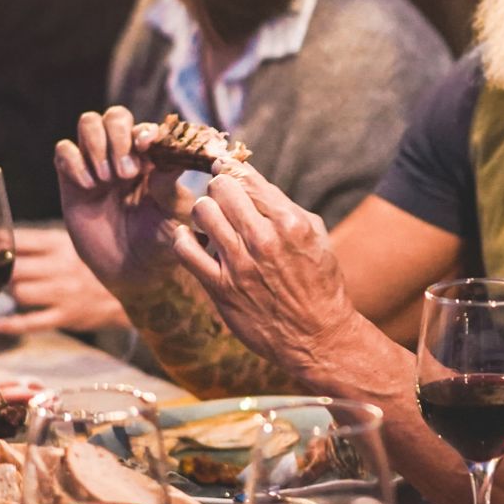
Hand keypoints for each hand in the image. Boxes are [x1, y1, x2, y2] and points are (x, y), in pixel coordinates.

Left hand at [0, 225, 131, 335]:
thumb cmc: (93, 266)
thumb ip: (40, 244)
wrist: (134, 291)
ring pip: (19, 293)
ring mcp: (64, 293)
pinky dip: (8, 325)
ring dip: (6, 293)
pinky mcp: (66, 316)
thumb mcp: (72, 244)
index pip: (21, 239)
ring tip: (7, 291)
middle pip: (15, 267)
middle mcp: (61, 266)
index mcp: (61, 242)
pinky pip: (30, 322)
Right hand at [55, 106, 190, 290]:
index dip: (146, 130)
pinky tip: (88, 187)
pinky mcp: (72, 179)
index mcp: (154, 158)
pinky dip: (74, 162)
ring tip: (107, 178)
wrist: (132, 271)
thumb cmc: (160, 242)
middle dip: (119, 137)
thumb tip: (169, 158)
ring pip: (89, 123)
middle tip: (126, 173)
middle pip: (115, 116)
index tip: (147, 146)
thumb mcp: (173, 216)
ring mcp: (97, 164)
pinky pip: (64, 150)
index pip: (146, 127)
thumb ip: (170, 186)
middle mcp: (125, 154)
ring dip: (96, 144)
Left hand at [165, 169, 358, 378]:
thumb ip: (283, 207)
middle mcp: (263, 240)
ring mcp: (239, 265)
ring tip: (212, 221)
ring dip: (204, 211)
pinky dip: (184, 238)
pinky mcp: (221, 289)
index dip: (231, 168)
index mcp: (290, 223)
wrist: (316, 336)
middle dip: (219, 188)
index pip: (247, 177)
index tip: (225, 168)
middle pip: (220, 188)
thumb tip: (250, 181)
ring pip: (202, 212)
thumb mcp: (314, 235)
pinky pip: (185, 250)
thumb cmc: (319, 282)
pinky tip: (194, 240)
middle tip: (223, 199)